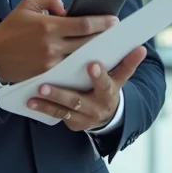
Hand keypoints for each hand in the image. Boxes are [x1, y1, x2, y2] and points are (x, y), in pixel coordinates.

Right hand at [0, 0, 118, 84]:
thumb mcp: (27, 4)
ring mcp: (51, 63)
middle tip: (115, 33)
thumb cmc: (11, 28)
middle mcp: (52, 46)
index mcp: (48, 26)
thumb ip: (50, 0)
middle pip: (87, 43)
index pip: (83, 24)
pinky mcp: (47, 75)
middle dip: (103, 38)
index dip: (101, 22)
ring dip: (94, 52)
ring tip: (106, 46)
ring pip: (80, 57)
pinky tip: (89, 60)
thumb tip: (68, 9)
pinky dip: (80, 64)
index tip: (114, 20)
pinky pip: (69, 68)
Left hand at [26, 45, 147, 131]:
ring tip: (34, 93)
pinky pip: (57, 116)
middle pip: (78, 100)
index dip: (100, 75)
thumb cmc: (109, 86)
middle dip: (62, 93)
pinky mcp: (74, 124)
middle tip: (45, 84)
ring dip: (47, 102)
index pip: (106, 82)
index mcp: (110, 91)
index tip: (91, 64)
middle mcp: (97, 107)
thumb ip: (127, 62)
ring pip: (64, 110)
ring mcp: (85, 118)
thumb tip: (141, 48)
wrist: (107, 114)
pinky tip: (30, 102)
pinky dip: (43, 109)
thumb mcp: (120, 76)